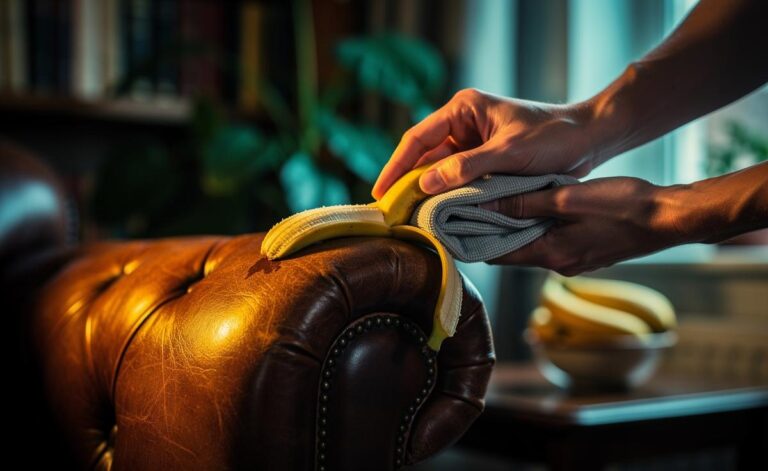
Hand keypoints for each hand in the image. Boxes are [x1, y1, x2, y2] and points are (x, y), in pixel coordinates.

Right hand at [372, 88, 597, 198]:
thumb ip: (468, 167)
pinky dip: (450, 196)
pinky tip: (439, 215)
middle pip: (425, 156)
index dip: (396, 167)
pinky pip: (460, 180)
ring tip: (410, 218)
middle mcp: (464, 124)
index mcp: (463, 109)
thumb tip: (427, 184)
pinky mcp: (485, 161)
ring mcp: (474, 143)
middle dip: (408, 183)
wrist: (589, 139)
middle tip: (390, 212)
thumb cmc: (553, 137)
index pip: (418, 138)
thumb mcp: (509, 153)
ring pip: (441, 171)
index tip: (381, 192)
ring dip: (429, 193)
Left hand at [482, 177, 687, 274]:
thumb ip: (526, 201)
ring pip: (529, 244)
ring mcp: (572, 260)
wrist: (668, 218)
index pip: (496, 254)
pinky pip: (549, 241)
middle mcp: (558, 264)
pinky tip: (531, 206)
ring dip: (513, 227)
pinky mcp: (584, 252)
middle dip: (488, 231)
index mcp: (550, 254)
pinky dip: (534, 226)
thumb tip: (485, 203)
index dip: (471, 239)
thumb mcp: (568, 198)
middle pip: (510, 250)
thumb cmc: (624, 205)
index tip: (451, 223)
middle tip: (467, 208)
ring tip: (493, 202)